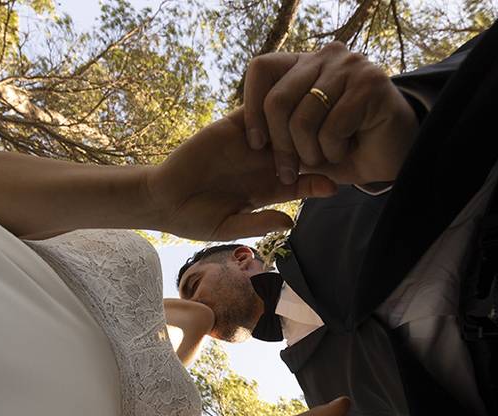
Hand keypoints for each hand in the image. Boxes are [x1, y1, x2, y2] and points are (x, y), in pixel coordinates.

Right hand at [146, 110, 336, 240]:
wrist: (164, 198)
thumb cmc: (195, 220)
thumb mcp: (227, 226)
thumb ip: (257, 222)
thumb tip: (290, 223)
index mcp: (268, 189)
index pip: (301, 183)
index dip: (318, 182)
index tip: (333, 185)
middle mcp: (263, 164)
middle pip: (300, 150)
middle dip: (317, 147)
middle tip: (331, 146)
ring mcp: (249, 144)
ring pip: (283, 126)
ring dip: (297, 123)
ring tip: (313, 122)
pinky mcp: (231, 127)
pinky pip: (254, 111)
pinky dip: (268, 106)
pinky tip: (281, 107)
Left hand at [242, 42, 418, 184]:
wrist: (396, 156)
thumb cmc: (345, 149)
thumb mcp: (302, 142)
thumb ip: (276, 133)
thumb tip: (246, 139)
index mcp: (304, 64)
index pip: (261, 68)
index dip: (252, 108)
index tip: (256, 144)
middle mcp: (325, 56)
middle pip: (277, 99)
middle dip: (280, 146)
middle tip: (288, 171)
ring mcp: (349, 66)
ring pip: (303, 118)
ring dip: (311, 152)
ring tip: (328, 157)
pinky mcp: (370, 84)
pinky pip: (332, 128)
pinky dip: (334, 150)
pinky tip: (349, 148)